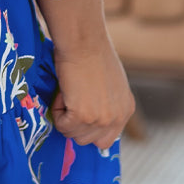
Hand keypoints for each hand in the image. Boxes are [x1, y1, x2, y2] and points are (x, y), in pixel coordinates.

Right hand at [49, 34, 134, 148]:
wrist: (84, 42)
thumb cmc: (92, 53)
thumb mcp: (109, 83)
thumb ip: (106, 103)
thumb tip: (88, 115)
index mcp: (126, 110)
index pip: (105, 139)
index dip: (88, 129)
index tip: (78, 114)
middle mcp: (117, 118)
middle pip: (89, 141)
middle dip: (75, 125)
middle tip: (71, 100)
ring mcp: (102, 119)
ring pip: (73, 135)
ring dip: (65, 116)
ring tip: (68, 92)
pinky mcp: (84, 116)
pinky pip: (62, 125)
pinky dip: (57, 110)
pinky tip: (63, 91)